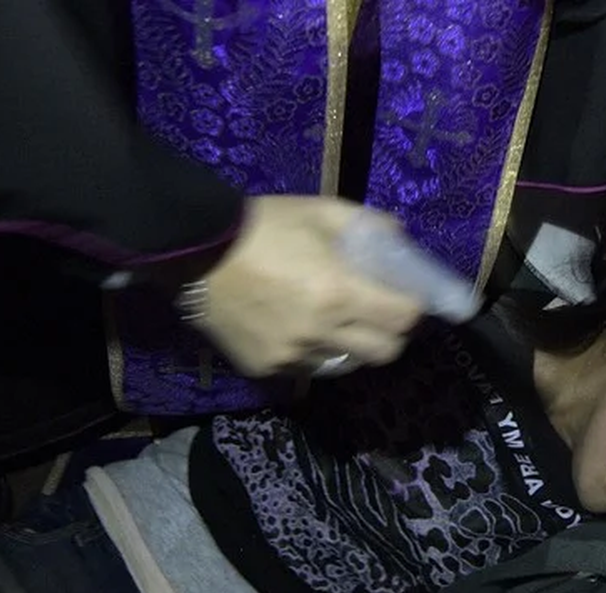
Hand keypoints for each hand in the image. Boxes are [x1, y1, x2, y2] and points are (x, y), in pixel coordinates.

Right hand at [194, 195, 424, 376]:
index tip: (408, 296)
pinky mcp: (266, 368)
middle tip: (380, 312)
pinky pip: (308, 369)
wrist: (191, 250)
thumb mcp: (318, 211)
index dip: (414, 307)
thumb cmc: (261, 226)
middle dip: (392, 333)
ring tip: (338, 319)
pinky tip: (300, 328)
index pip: (404, 318)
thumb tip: (400, 237)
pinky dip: (315, 352)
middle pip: (385, 353)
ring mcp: (292, 356)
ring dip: (353, 345)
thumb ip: (367, 223)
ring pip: (347, 364)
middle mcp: (320, 332)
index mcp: (338, 292)